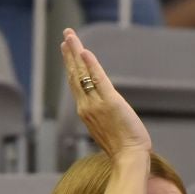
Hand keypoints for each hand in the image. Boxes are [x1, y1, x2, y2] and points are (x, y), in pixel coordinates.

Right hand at [62, 28, 149, 161]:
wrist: (128, 158)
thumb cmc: (122, 148)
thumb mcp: (107, 129)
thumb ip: (102, 116)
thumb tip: (105, 109)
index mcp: (85, 111)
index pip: (75, 83)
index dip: (70, 65)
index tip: (67, 49)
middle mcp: (86, 106)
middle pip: (74, 74)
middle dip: (69, 53)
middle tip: (66, 35)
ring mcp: (96, 104)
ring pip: (82, 74)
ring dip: (75, 52)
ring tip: (70, 36)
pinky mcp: (110, 102)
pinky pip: (97, 80)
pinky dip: (90, 65)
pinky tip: (85, 51)